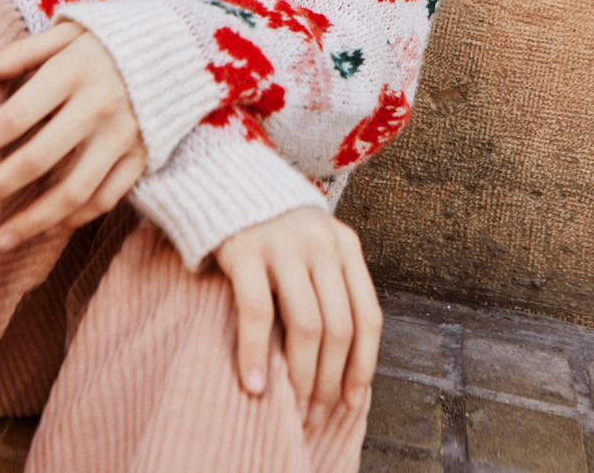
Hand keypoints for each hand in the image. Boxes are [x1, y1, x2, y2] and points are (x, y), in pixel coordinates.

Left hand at [0, 22, 147, 250]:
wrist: (179, 48)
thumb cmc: (109, 41)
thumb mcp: (67, 33)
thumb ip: (20, 53)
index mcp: (74, 71)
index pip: (15, 116)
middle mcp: (99, 106)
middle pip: (37, 160)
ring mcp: (124, 135)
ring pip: (73, 191)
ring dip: (33, 221)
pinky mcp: (143, 156)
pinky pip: (106, 198)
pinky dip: (75, 218)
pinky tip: (47, 227)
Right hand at [214, 207, 381, 430]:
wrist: (225, 177)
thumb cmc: (273, 225)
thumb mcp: (314, 244)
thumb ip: (330, 285)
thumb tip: (342, 364)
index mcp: (345, 245)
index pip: (368, 316)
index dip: (363, 366)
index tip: (351, 403)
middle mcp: (321, 243)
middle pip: (339, 328)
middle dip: (330, 381)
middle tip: (315, 415)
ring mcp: (283, 244)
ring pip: (306, 325)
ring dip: (302, 377)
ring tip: (292, 409)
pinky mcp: (244, 249)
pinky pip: (257, 312)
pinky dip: (256, 355)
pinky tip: (255, 386)